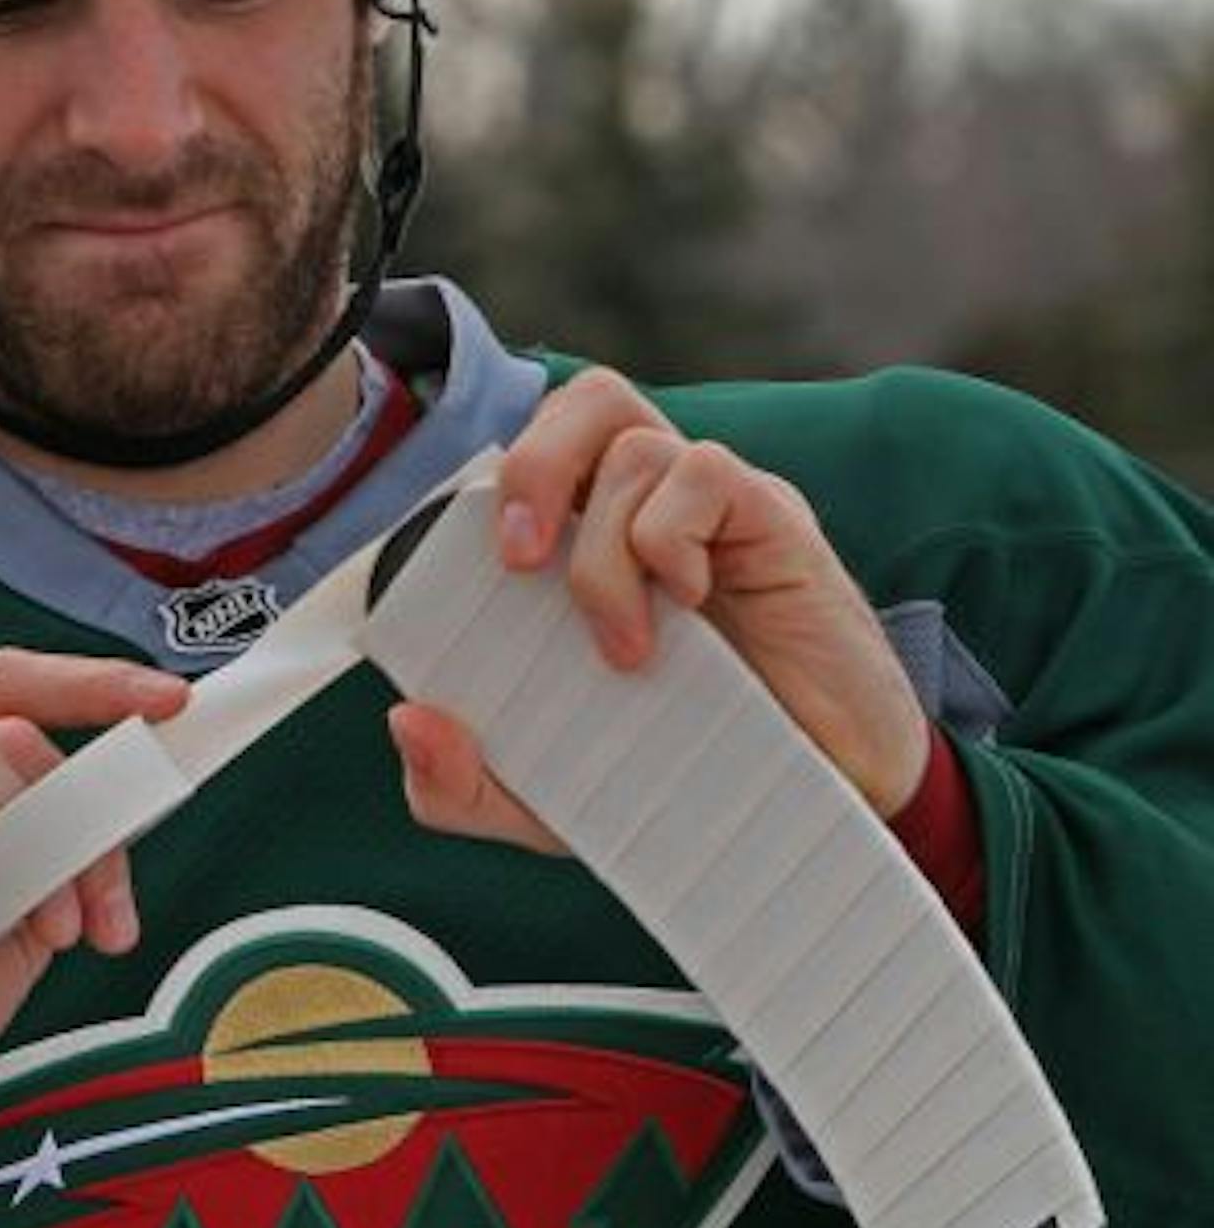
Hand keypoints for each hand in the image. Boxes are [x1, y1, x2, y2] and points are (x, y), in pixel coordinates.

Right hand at [0, 648, 187, 1152]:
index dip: (96, 686)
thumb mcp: (18, 933)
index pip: (22, 694)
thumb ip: (64, 866)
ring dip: (22, 837)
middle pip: (1, 707)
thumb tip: (120, 819)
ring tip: (40, 929)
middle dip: (76, 794)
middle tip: (104, 892)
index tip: (175, 705)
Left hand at [391, 367, 930, 852]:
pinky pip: (707, 473)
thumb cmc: (684, 782)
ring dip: (604, 545)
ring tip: (625, 644)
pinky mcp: (777, 525)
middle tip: (519, 564)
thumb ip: (466, 783)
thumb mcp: (554, 801)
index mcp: (596, 539)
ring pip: (636, 444)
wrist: (821, 826)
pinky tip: (688, 605)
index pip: (538, 449)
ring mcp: (720, 510)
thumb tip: (406, 722)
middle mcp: (656, 506)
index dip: (496, 481)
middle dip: (532, 464)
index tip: (479, 567)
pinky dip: (672, 534)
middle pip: (587, 401)